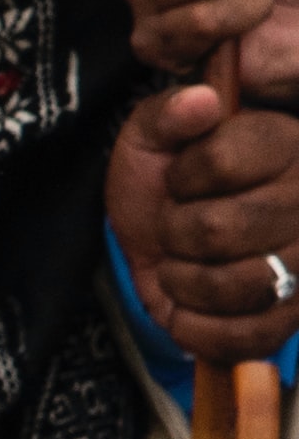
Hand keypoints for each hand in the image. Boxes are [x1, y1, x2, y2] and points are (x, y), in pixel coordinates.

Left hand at [112, 57, 298, 374]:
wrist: (160, 243)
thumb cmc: (166, 183)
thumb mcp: (153, 136)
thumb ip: (168, 113)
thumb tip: (200, 101)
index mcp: (283, 143)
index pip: (219, 162)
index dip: (181, 179)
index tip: (180, 181)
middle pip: (217, 229)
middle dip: (175, 233)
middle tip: (177, 227)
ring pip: (232, 285)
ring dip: (183, 281)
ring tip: (183, 264)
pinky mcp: (292, 317)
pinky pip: (243, 337)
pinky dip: (196, 328)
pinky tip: (189, 306)